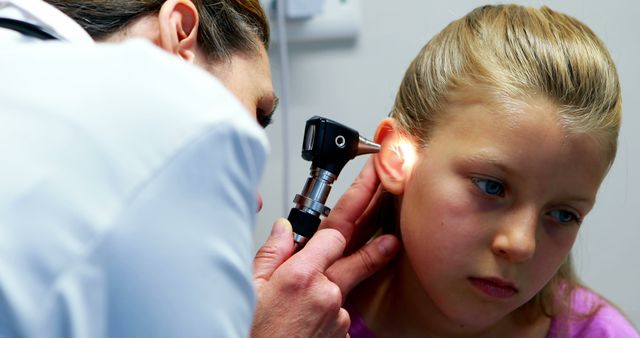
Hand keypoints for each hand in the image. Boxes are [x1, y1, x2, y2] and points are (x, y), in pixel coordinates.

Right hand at [251, 159, 399, 336]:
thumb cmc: (252, 332)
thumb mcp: (249, 288)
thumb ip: (270, 254)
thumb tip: (281, 229)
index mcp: (301, 276)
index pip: (335, 234)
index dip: (344, 218)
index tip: (359, 200)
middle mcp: (326, 294)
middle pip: (360, 257)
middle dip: (379, 241)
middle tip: (395, 227)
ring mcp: (337, 317)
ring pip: (343, 290)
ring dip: (332, 287)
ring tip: (304, 301)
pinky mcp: (341, 335)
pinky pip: (339, 314)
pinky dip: (327, 311)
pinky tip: (304, 319)